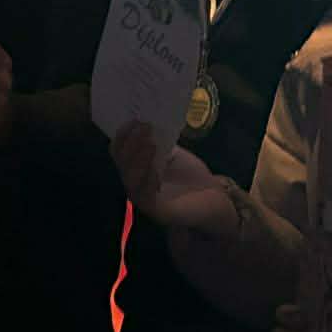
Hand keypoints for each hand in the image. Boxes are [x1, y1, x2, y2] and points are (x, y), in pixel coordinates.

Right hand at [110, 120, 236, 237]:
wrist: (212, 199)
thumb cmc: (190, 176)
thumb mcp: (172, 153)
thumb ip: (159, 141)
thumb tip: (148, 119)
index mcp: (136, 167)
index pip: (119, 151)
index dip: (124, 134)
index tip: (135, 119)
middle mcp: (135, 183)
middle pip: (122, 163)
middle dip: (131, 143)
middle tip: (144, 128)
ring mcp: (144, 199)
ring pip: (130, 180)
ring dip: (138, 160)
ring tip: (150, 144)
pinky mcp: (157, 212)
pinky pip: (145, 197)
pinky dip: (148, 181)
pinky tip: (154, 170)